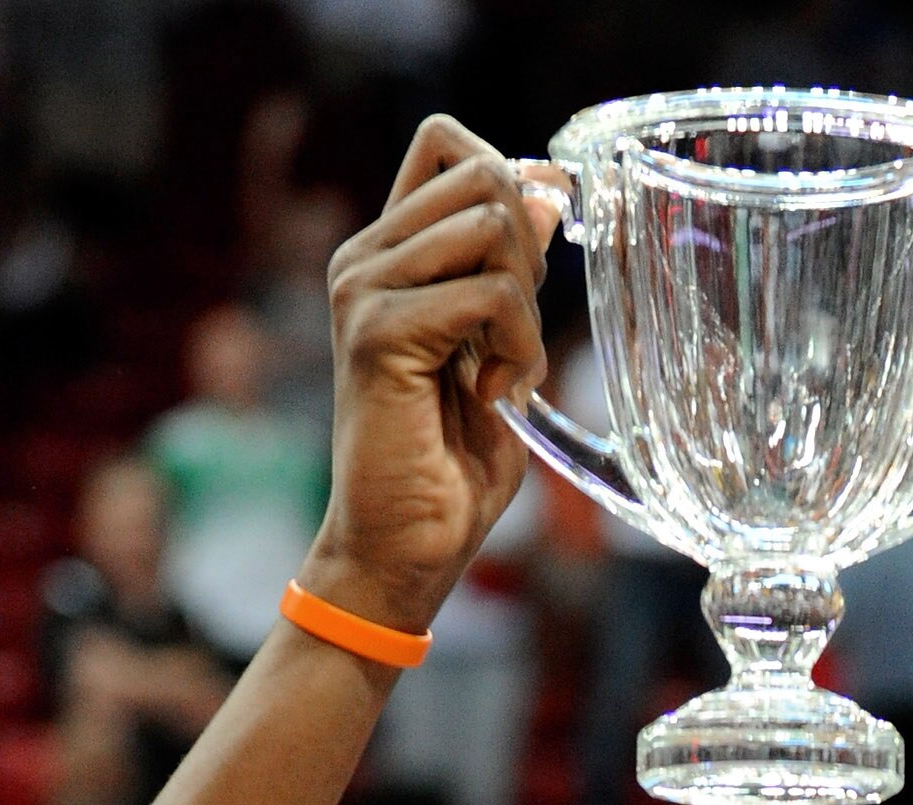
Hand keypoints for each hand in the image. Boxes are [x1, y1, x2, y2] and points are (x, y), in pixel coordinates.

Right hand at [299, 116, 558, 638]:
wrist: (402, 553)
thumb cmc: (449, 469)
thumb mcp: (502, 351)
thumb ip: (514, 273)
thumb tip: (548, 189)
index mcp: (388, 254)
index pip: (447, 142)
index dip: (511, 179)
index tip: (530, 270)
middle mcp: (366, 257)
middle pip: (480, 171)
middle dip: (530, 247)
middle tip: (516, 334)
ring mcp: (364, 288)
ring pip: (490, 222)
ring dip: (527, 305)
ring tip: (506, 373)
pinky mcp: (378, 332)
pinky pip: (489, 293)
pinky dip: (519, 346)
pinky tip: (496, 396)